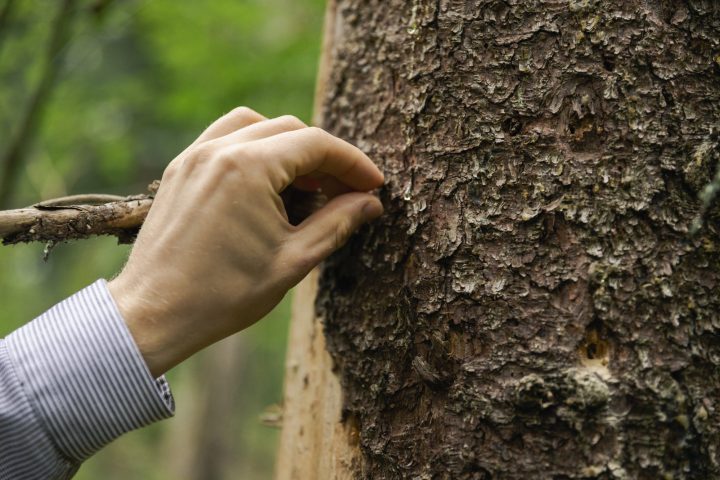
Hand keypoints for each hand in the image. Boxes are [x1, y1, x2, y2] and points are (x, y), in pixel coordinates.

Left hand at [108, 107, 383, 375]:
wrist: (153, 315)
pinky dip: (254, 149)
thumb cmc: (222, 295)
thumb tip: (370, 203)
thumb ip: (337, 224)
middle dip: (324, 157)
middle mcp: (219, 150)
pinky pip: (225, 139)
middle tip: (345, 192)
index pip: (316, 144)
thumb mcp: (293, 261)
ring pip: (256, 125)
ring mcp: (194, 156)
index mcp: (249, 168)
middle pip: (290, 129)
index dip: (353, 163)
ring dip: (288, 147)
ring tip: (305, 186)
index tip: (373, 185)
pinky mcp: (180, 169)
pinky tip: (266, 185)